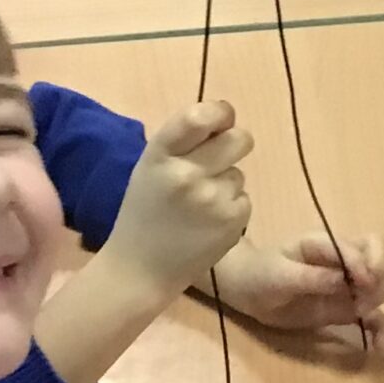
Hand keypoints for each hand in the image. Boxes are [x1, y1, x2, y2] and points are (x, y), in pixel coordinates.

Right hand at [100, 102, 254, 299]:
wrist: (140, 269)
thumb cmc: (145, 213)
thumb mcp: (151, 168)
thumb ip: (183, 143)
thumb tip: (225, 118)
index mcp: (159, 155)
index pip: (198, 117)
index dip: (220, 113)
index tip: (222, 119)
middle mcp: (186, 174)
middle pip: (239, 139)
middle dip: (234, 145)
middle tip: (218, 161)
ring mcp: (211, 199)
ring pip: (239, 173)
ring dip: (226, 184)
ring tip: (199, 207)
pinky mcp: (232, 221)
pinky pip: (244, 199)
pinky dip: (231, 209)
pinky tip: (208, 224)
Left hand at [213, 231, 383, 338]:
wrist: (247, 292)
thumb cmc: (260, 274)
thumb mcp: (280, 274)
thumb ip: (312, 277)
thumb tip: (344, 281)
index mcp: (327, 244)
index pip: (362, 246)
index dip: (367, 265)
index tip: (364, 285)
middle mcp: (344, 260)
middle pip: (381, 258)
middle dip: (381, 279)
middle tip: (363, 302)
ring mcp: (347, 285)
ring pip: (381, 285)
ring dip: (382, 301)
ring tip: (367, 321)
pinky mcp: (345, 308)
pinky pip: (371, 315)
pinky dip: (381, 329)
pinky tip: (381, 345)